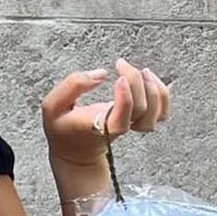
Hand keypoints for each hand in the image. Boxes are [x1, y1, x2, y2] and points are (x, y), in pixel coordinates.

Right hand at [41, 58, 171, 168]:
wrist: (76, 151)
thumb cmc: (64, 127)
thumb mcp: (53, 106)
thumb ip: (72, 86)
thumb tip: (101, 74)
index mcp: (96, 127)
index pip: (120, 121)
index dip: (125, 99)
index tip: (118, 78)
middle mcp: (117, 128)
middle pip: (140, 110)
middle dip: (136, 81)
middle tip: (121, 64)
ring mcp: (131, 126)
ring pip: (156, 114)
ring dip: (154, 89)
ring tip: (141, 71)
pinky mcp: (139, 122)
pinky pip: (162, 113)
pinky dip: (163, 95)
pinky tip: (151, 80)